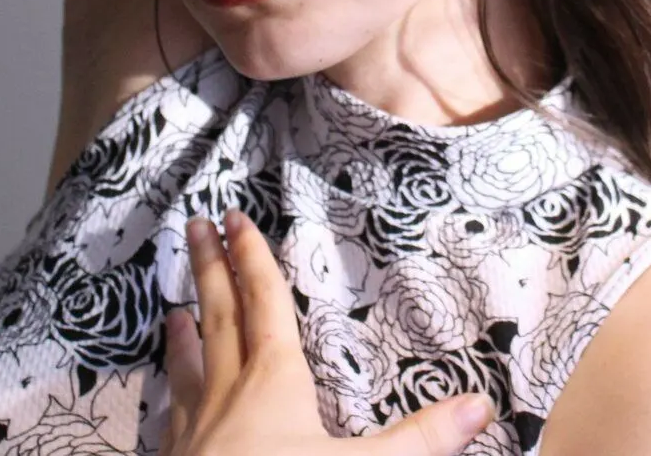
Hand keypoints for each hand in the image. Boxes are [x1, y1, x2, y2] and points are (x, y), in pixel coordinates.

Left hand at [161, 209, 495, 455]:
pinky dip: (172, 397)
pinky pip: (173, 415)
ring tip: (172, 307)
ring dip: (184, 333)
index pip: (264, 304)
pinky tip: (170, 401)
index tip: (235, 218)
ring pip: (189, 366)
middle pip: (219, 318)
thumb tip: (480, 405)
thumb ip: (420, 440)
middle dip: (210, 270)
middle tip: (195, 227)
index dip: (252, 258)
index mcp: (273, 381)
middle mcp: (227, 394)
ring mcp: (194, 430)